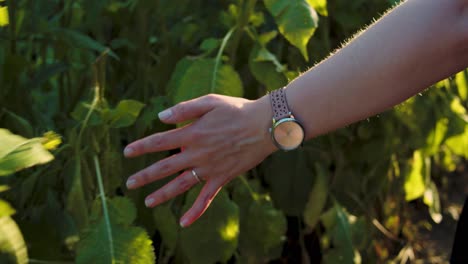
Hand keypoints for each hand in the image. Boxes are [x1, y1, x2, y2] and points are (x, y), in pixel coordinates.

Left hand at [124, 94, 275, 226]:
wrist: (265, 125)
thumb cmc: (238, 109)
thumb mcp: (210, 101)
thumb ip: (184, 109)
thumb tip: (160, 118)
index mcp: (193, 133)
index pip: (160, 142)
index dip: (141, 147)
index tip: (127, 152)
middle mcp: (197, 153)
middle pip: (165, 167)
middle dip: (145, 176)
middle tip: (129, 183)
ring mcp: (209, 168)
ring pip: (181, 185)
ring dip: (162, 194)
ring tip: (147, 202)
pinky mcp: (222, 178)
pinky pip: (206, 198)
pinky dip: (195, 211)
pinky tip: (183, 223)